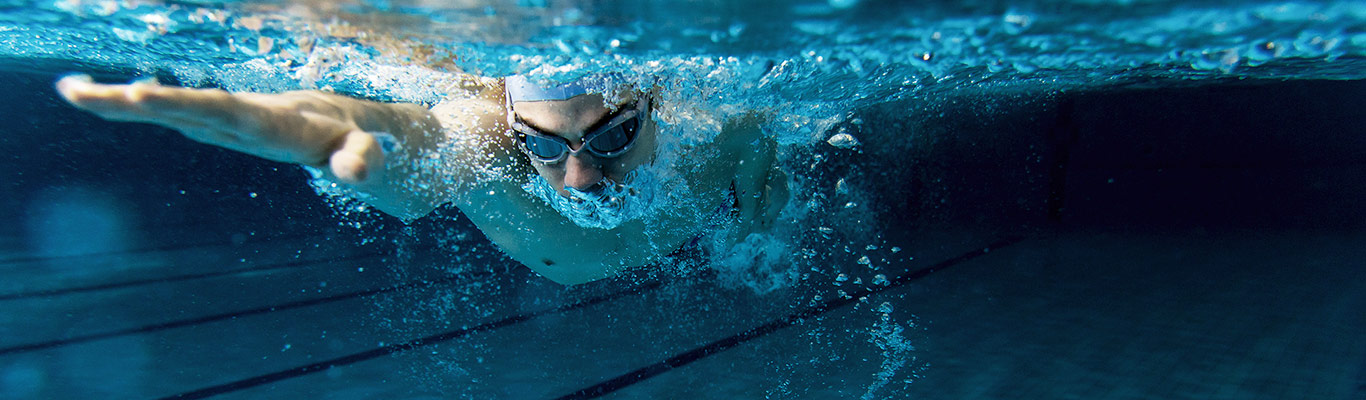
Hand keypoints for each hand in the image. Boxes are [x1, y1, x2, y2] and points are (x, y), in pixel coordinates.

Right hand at [56, 75, 384, 183]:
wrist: (353, 123)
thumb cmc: (361, 142)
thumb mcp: (369, 154)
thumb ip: (362, 160)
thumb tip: (356, 172)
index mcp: (279, 122)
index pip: (228, 111)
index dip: (186, 103)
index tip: (142, 94)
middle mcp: (247, 115)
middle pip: (188, 106)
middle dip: (139, 101)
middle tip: (82, 93)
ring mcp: (230, 121)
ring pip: (175, 109)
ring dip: (124, 101)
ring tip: (73, 91)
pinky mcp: (219, 126)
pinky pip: (177, 115)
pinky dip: (138, 107)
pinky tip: (98, 100)